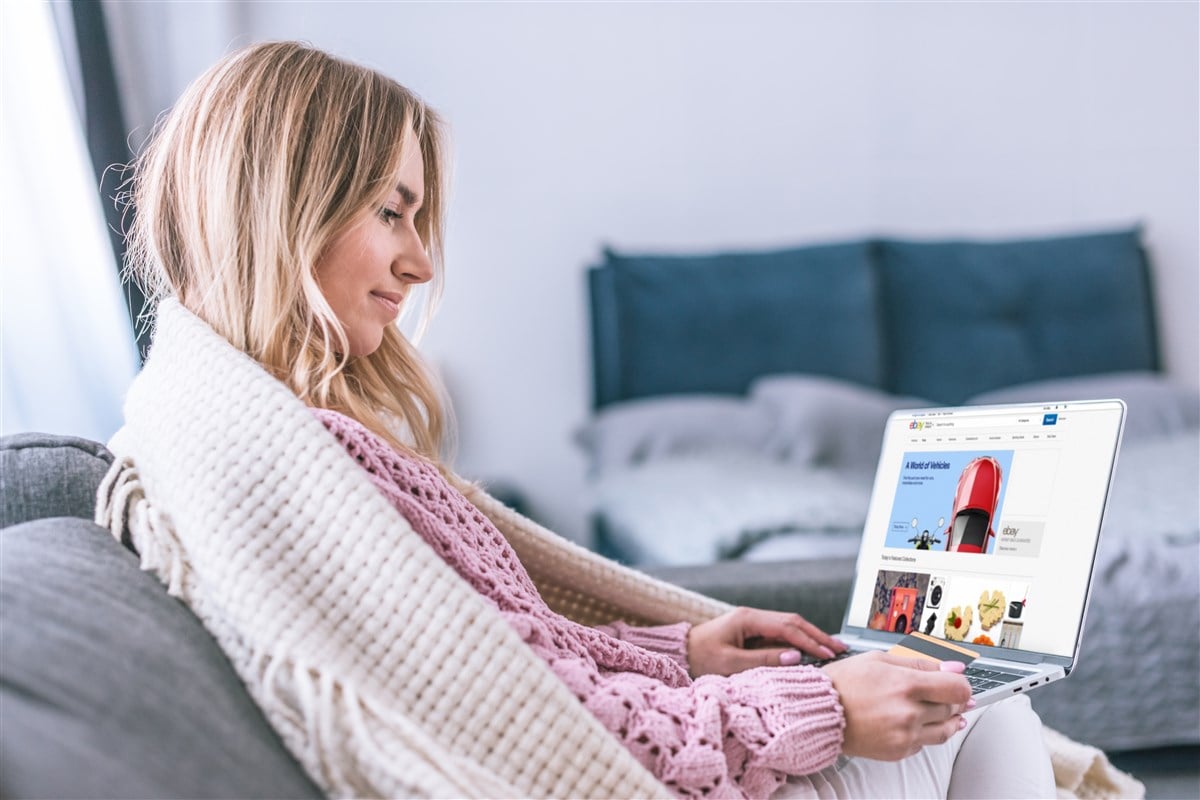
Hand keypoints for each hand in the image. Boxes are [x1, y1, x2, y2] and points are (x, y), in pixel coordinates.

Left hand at [686, 606, 847, 676]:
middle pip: (793, 622)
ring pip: (788, 626)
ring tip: (833, 648)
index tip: (829, 654)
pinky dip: (797, 641)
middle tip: (841, 648)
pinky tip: (810, 649)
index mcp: (747, 619)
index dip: (810, 641)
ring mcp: (752, 623)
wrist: (680, 653)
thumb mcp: (729, 663)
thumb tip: (795, 656)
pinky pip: (779, 634)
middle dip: (817, 635)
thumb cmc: (700, 658)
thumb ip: (762, 660)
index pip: (787, 627)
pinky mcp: (751, 632)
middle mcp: (752, 616)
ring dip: (810, 637)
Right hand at [821, 651, 972, 760]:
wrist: (819, 712)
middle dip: (952, 699)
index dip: (962, 683)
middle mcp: (909, 713)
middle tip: (942, 693)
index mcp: (905, 685)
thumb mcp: (879, 659)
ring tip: (937, 710)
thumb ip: (920, 663)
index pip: (957, 688)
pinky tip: (914, 722)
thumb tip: (953, 668)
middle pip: (953, 708)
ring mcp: (905, 735)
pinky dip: (925, 732)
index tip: (956, 681)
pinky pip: (925, 743)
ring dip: (948, 719)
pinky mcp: (899, 751)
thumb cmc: (844, 683)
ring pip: (945, 730)